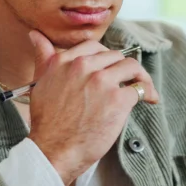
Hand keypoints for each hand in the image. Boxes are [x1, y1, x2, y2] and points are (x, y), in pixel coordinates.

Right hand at [26, 30, 159, 185]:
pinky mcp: (117, 99)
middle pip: (115, 56)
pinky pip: (139, 88)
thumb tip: (36, 35)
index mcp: (64, 61)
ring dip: (140, 77)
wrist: (53, 150)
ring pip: (131, 67)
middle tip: (129, 81)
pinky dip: (147, 94)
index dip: (106, 58)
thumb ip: (43, 57)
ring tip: (144, 88)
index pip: (94, 46)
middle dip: (123, 69)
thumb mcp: (40, 83)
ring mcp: (101, 81)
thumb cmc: (47, 122)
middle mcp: (83, 66)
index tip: (111, 68)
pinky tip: (149, 100)